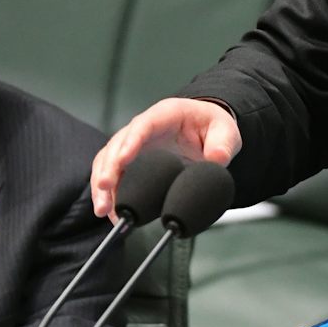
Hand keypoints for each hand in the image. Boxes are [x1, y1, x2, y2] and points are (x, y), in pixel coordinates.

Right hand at [90, 98, 241, 217]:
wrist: (207, 131)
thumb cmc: (212, 126)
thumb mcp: (225, 131)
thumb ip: (222, 144)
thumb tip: (217, 159)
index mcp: (164, 115)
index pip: (142, 125)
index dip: (130, 142)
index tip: (122, 160)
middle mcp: (143, 128)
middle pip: (117, 144)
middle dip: (109, 167)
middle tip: (106, 188)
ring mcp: (134, 144)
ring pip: (108, 160)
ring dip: (102, 184)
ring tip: (103, 209)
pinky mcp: (132, 161)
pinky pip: (113, 174)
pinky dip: (108, 192)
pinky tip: (109, 211)